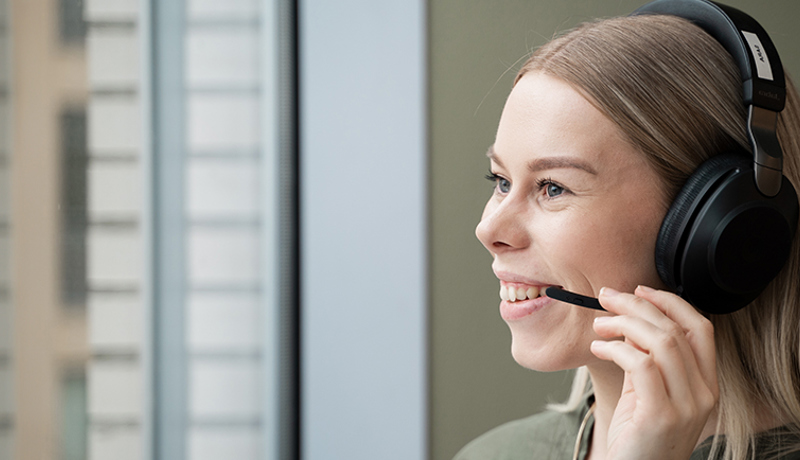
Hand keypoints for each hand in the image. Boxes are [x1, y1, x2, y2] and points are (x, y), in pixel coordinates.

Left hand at [590, 285, 718, 459]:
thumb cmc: (637, 435)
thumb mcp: (647, 390)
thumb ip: (646, 357)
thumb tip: (629, 317)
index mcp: (706, 384)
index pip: (700, 328)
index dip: (670, 302)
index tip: (639, 290)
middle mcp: (703, 394)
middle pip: (675, 329)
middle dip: (636, 305)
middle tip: (605, 298)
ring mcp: (686, 406)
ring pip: (661, 342)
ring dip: (623, 323)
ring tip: (598, 325)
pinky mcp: (660, 416)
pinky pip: (641, 365)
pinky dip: (615, 348)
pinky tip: (598, 349)